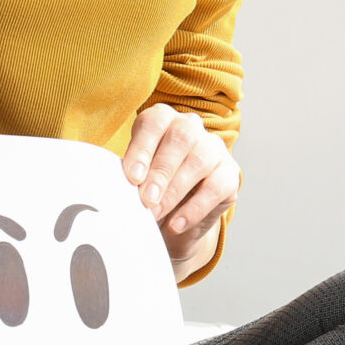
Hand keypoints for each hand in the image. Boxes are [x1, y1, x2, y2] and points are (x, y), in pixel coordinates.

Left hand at [126, 105, 237, 266]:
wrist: (172, 222)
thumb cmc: (147, 193)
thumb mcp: (133, 181)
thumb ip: (127, 177)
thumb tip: (114, 187)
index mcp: (162, 120)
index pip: (154, 123)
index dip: (142, 148)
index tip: (131, 177)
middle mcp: (191, 128)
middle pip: (181, 138)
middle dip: (161, 171)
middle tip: (145, 199)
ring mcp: (214, 149)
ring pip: (200, 160)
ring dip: (175, 190)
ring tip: (156, 213)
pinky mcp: (230, 175)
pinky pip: (216, 187)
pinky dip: (194, 208)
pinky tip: (176, 224)